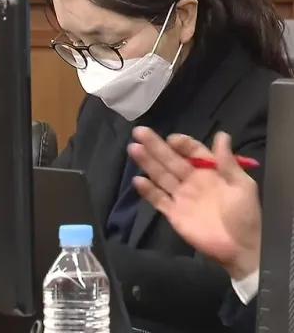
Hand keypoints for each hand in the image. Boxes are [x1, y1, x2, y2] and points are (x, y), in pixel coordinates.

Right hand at [127, 126, 261, 278]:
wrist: (241, 248)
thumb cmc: (245, 215)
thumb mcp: (242, 186)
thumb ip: (228, 162)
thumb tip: (221, 135)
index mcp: (210, 171)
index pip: (192, 152)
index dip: (182, 144)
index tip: (171, 139)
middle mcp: (192, 180)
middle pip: (170, 160)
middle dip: (155, 146)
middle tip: (139, 132)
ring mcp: (181, 196)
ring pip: (160, 175)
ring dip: (147, 162)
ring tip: (133, 149)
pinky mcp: (173, 213)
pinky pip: (157, 199)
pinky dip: (147, 190)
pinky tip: (137, 180)